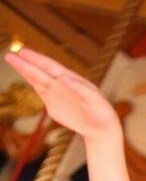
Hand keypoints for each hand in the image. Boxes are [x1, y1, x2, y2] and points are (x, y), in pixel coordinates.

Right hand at [4, 48, 119, 139]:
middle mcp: (60, 84)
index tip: (23, 53)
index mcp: (70, 79)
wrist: (101, 127)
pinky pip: (40, 92)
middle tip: (10, 55)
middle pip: (39, 72)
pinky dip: (31, 84)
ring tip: (11, 60)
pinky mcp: (54, 106)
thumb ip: (80, 88)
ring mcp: (56, 94)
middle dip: (25, 64)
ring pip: (37, 80)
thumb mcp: (94, 100)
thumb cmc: (101, 112)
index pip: (49, 67)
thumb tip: (64, 77)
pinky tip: (25, 76)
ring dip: (25, 72)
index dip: (36, 60)